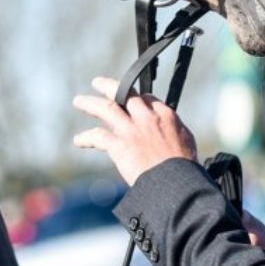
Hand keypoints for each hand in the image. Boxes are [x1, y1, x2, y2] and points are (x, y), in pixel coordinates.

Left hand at [73, 77, 197, 185]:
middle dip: (109, 86)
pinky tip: (78, 140)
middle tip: (98, 83)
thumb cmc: (184, 169)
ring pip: (106, 108)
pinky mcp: (120, 146)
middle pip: (125, 93)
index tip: (128, 100)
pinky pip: (98, 136)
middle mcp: (147, 118)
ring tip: (78, 101)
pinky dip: (86, 138)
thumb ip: (174, 131)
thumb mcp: (185, 141)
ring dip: (90, 103)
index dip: (136, 98)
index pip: (147, 98)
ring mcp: (132, 130)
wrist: (175, 183)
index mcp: (165, 115)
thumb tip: (169, 131)